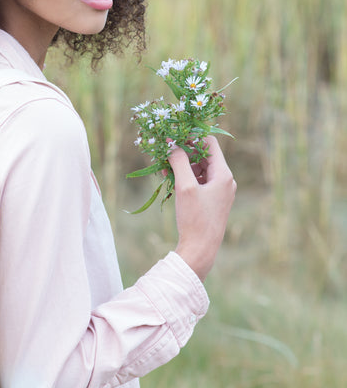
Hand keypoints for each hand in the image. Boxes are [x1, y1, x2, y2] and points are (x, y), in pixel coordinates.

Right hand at [168, 136, 235, 281]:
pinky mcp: (211, 200)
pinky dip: (184, 178)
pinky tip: (169, 179)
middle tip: (164, 153)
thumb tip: (171, 143)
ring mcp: (218, 191)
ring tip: (163, 168)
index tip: (173, 138)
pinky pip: (197, 181)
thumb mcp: (185, 187)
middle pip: (203, 155)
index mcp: (223, 174)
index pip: (209, 143)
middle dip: (183, 153)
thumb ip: (178, 161)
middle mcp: (224, 180)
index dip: (191, 138)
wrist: (201, 249)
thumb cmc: (195, 218)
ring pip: (198, 168)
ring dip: (181, 165)